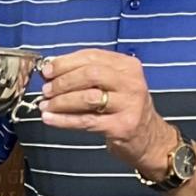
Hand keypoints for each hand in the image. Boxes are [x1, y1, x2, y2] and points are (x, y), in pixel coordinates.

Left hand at [38, 49, 176, 174]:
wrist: (150, 139)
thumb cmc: (124, 108)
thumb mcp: (114, 84)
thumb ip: (88, 74)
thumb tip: (52, 70)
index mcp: (127, 66)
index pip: (91, 56)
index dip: (65, 62)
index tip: (47, 70)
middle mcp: (131, 82)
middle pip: (89, 74)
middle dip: (62, 81)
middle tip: (46, 90)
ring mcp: (129, 105)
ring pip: (87, 97)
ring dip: (60, 101)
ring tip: (45, 105)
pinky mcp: (122, 126)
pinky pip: (86, 121)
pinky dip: (64, 120)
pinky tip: (50, 119)